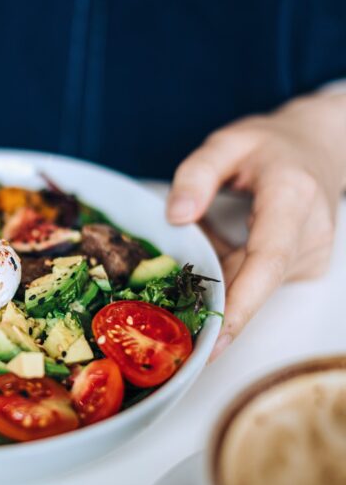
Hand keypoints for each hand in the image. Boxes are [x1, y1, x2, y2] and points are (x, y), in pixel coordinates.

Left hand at [166, 92, 345, 359]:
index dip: (241, 305)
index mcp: (293, 198)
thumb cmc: (269, 146)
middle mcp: (309, 234)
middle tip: (168, 329)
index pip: (267, 261)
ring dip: (215, 284)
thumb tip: (176, 216)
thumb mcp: (227, 143)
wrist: (316, 147)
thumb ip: (197, 174)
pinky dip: (226, 277)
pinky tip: (208, 263)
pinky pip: (254, 282)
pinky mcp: (302, 267)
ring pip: (250, 286)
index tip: (215, 340)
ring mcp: (310, 255)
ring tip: (182, 280)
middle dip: (212, 306)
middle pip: (254, 283)